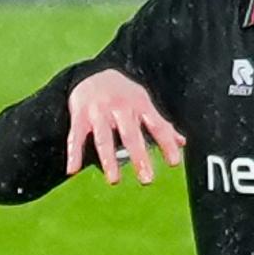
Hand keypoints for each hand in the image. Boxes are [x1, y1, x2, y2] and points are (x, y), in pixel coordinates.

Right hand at [63, 69, 184, 183]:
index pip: (156, 126)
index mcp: (139, 104)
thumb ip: (160, 124)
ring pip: (104, 138)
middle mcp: (119, 108)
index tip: (174, 163)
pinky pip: (76, 136)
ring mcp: (99, 112)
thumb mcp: (143, 103)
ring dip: (108, 160)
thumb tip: (181, 143)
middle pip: (130, 135)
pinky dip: (74, 153)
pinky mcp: (80, 116)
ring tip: (114, 181)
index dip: (166, 143)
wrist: (92, 73)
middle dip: (139, 157)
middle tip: (147, 180)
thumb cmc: (123, 94)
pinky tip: (72, 170)